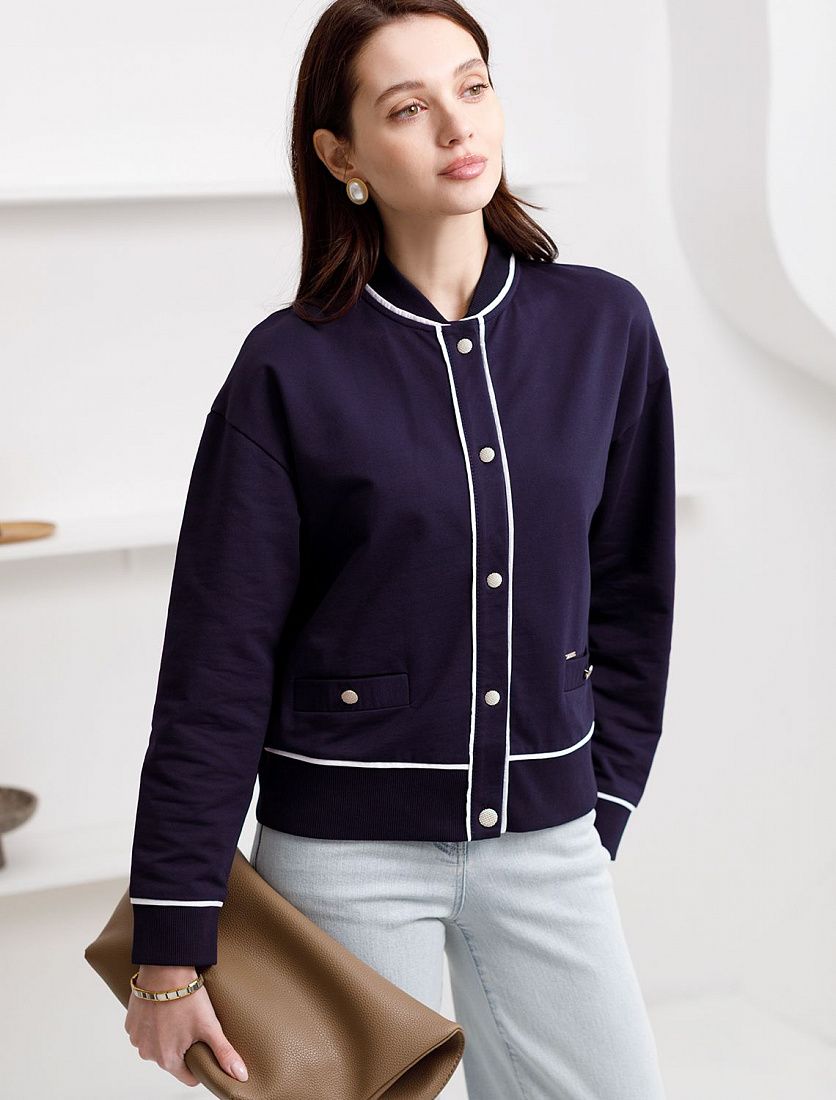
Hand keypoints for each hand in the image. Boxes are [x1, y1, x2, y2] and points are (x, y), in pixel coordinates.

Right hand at [125, 965, 247, 1087]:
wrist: (165, 969)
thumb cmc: (187, 998)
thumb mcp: (210, 1026)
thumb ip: (224, 1053)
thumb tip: (240, 1076)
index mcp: (168, 1060)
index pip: (189, 1076)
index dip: (200, 1063)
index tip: (204, 1046)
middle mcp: (149, 1054)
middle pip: (173, 1059)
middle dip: (184, 1046)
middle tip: (193, 1024)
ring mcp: (137, 1039)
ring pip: (158, 1045)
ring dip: (167, 1035)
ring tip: (179, 1014)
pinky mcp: (130, 1024)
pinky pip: (145, 1032)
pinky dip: (154, 1025)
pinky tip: (164, 1010)